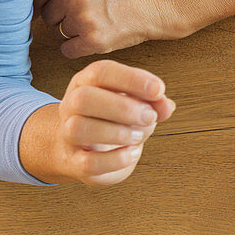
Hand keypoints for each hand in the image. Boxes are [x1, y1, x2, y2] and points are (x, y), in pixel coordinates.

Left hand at [34, 0, 187, 57]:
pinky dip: (79, 48)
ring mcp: (82, 19)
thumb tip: (35, 0)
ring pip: (59, 34)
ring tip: (98, 24)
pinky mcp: (94, 40)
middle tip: (85, 16)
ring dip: (74, 33)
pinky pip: (68, 50)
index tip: (54, 10)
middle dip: (62, 19)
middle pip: (47, 16)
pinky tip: (95, 39)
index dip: (47, 4)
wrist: (157, 1)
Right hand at [53, 60, 175, 184]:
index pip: (101, 72)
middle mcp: (71, 106)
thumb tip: (167, 105)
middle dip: (123, 108)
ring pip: (79, 129)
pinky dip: (117, 159)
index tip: (158, 90)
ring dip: (117, 133)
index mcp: (87, 83)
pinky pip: (88, 162)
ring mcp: (68, 135)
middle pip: (83, 98)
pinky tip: (133, 152)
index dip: (132, 79)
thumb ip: (154, 103)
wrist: (89, 151)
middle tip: (149, 117)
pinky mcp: (74, 162)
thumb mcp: (137, 105)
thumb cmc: (115, 121)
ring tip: (139, 135)